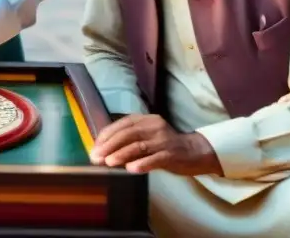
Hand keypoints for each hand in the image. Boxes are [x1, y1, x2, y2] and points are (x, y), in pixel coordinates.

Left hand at [90, 114, 222, 175]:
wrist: (194, 152)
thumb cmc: (165, 147)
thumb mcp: (146, 139)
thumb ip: (128, 142)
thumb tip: (103, 152)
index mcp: (145, 119)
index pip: (122, 124)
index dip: (106, 136)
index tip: (94, 148)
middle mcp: (154, 126)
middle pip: (128, 134)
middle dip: (109, 146)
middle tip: (96, 157)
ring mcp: (164, 140)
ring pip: (139, 145)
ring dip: (121, 154)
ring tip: (108, 162)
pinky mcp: (172, 154)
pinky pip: (155, 158)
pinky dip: (142, 163)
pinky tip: (131, 169)